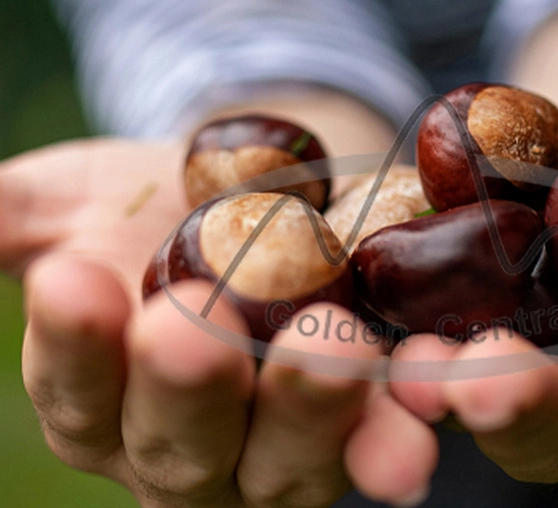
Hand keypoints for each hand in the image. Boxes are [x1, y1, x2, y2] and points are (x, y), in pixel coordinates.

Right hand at [0, 138, 435, 506]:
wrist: (268, 187)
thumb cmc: (156, 202)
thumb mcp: (76, 199)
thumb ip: (10, 215)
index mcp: (108, 400)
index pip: (77, 392)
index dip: (71, 346)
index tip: (72, 279)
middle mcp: (193, 445)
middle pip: (181, 444)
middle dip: (188, 388)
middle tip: (192, 324)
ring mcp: (288, 443)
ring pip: (293, 453)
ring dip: (312, 410)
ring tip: (332, 350)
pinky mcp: (370, 417)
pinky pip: (389, 429)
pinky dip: (405, 420)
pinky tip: (432, 394)